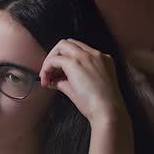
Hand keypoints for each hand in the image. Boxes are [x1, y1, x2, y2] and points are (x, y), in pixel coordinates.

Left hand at [39, 39, 133, 153]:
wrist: (107, 110)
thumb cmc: (98, 104)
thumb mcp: (83, 88)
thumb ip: (66, 81)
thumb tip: (52, 81)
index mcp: (102, 59)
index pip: (78, 50)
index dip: (64, 60)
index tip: (57, 74)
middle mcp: (95, 54)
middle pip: (68, 43)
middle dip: (55, 56)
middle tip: (48, 73)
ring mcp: (86, 56)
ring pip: (61, 46)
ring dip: (50, 60)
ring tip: (46, 78)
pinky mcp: (75, 63)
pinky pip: (54, 59)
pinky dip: (47, 68)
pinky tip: (46, 81)